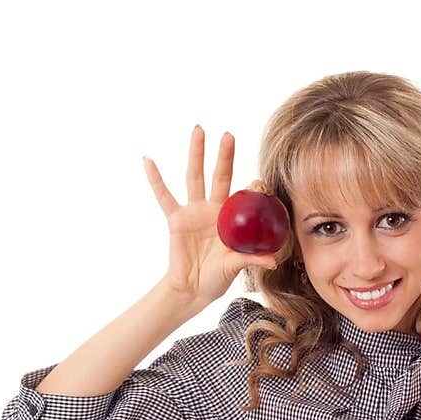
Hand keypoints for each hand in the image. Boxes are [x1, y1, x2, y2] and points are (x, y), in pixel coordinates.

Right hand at [143, 126, 280, 308]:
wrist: (193, 289)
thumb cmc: (217, 277)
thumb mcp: (235, 266)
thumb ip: (251, 259)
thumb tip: (272, 261)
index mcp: (232, 219)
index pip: (243, 197)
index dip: (253, 189)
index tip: (261, 182)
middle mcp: (213, 210)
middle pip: (219, 176)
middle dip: (224, 156)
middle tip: (229, 135)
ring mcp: (194, 212)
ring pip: (195, 177)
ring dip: (196, 153)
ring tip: (199, 130)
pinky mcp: (176, 219)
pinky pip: (164, 196)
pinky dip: (155, 179)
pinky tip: (148, 160)